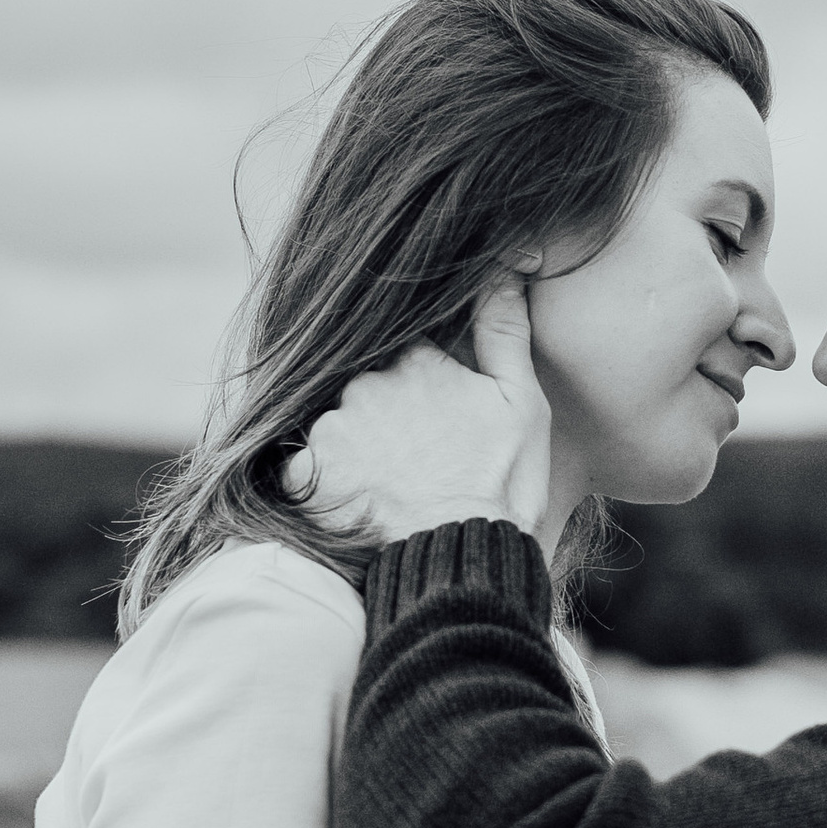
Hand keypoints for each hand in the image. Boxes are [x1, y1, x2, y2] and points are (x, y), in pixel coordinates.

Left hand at [294, 273, 553, 543]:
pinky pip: (307, 468)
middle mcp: (365, 383)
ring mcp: (331, 428)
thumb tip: (503, 266)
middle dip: (389, 415)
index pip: (409, 352)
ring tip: (393, 489)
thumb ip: (504, 331)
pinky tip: (361, 504)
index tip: (439, 417)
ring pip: (339, 424)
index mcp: (415, 360)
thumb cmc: (500, 485)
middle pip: (370, 387)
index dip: (424, 384)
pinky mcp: (306, 473)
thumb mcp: (520, 404)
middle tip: (419, 461)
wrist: (457, 560)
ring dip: (360, 447)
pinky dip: (327, 482)